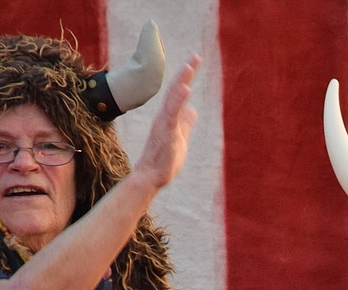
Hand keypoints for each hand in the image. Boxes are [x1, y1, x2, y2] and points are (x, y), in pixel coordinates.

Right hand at [133, 53, 201, 190]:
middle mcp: (165, 116)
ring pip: (173, 99)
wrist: (152, 176)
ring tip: (189, 67)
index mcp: (169, 117)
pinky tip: (185, 90)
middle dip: (186, 73)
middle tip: (195, 56)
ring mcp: (164, 123)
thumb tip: (192, 109)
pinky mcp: (165, 132)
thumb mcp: (180, 137)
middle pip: (175, 90)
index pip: (179, 93)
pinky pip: (172, 114)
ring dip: (181, 82)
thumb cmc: (165, 160)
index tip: (195, 61)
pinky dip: (178, 101)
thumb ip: (185, 123)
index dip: (187, 77)